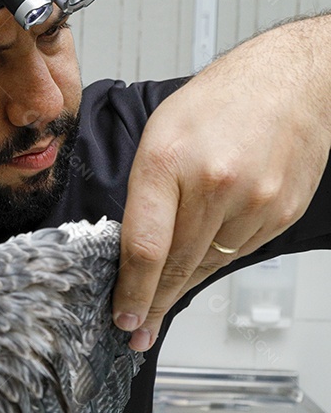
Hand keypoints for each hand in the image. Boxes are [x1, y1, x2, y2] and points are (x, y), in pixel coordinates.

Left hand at [112, 21, 330, 350]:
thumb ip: (144, 194)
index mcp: (166, 161)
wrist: (290, 80)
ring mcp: (254, 201)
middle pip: (177, 265)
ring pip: (208, 265)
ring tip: (159, 308)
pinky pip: (238, 253)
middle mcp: (213, 184)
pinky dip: (214, 263)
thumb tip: (132, 251)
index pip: (144, 246)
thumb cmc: (216, 103)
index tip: (122, 317)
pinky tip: (199, 268)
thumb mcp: (158, 136)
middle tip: (136, 332)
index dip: (131, 291)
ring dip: (182, 288)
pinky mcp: (281, 213)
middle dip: (152, 303)